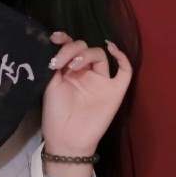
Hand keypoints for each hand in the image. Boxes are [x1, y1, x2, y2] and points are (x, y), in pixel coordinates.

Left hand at [41, 30, 132, 155]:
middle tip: (60, 62)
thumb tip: (57, 46)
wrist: (66, 138)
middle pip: (85, 48)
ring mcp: (101, 81)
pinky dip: (122, 58)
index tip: (54, 38)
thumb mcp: (50, 85)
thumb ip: (56, 65)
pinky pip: (125, 71)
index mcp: (69, 71)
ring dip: (87, 54)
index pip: (70, 47)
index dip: (64, 40)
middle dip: (72, 50)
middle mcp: (86, 73)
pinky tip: (112, 50)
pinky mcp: (115, 91)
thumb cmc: (56, 114)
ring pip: (100, 56)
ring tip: (73, 66)